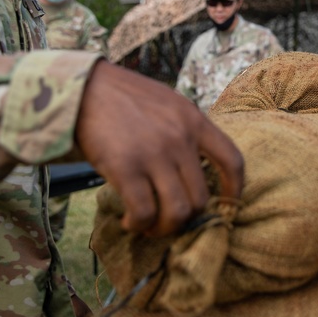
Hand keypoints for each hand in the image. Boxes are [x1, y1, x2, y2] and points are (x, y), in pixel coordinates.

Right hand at [75, 61, 243, 235]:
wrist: (83, 88)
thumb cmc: (123, 97)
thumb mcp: (167, 103)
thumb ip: (185, 129)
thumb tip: (194, 165)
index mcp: (194, 120)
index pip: (232, 160)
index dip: (234, 190)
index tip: (227, 206)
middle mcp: (180, 138)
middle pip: (201, 198)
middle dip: (186, 218)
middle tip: (166, 219)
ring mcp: (155, 154)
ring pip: (177, 212)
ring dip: (163, 227)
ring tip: (148, 225)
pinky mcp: (126, 168)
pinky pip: (144, 212)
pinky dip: (139, 224)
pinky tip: (130, 221)